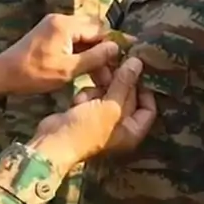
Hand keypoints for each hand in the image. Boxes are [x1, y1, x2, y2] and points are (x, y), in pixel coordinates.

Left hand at [0, 14, 120, 97]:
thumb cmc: (32, 74)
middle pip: (94, 30)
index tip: (132, 54)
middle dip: (106, 48)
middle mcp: (60, 20)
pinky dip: (82, 52)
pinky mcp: (49, 34)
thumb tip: (117, 48)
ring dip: (94, 52)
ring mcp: (53, 25)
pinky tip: (88, 68)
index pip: (100, 29)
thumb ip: (94, 58)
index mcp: (65, 25)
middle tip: (116, 69)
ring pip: (84, 35)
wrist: (2, 74)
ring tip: (102, 74)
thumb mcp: (67, 70)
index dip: (116, 43)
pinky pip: (73, 39)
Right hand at [29, 57, 156, 163]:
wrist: (54, 140)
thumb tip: (137, 63)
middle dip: (119, 81)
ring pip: (108, 94)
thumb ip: (124, 83)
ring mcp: (102, 120)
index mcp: (133, 130)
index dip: (145, 90)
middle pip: (127, 97)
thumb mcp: (110, 105)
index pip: (148, 108)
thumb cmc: (87, 128)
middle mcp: (120, 126)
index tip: (137, 72)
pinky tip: (78, 100)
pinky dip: (87, 95)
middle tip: (113, 63)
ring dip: (100, 86)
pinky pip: (92, 97)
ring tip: (93, 81)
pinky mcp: (85, 114)